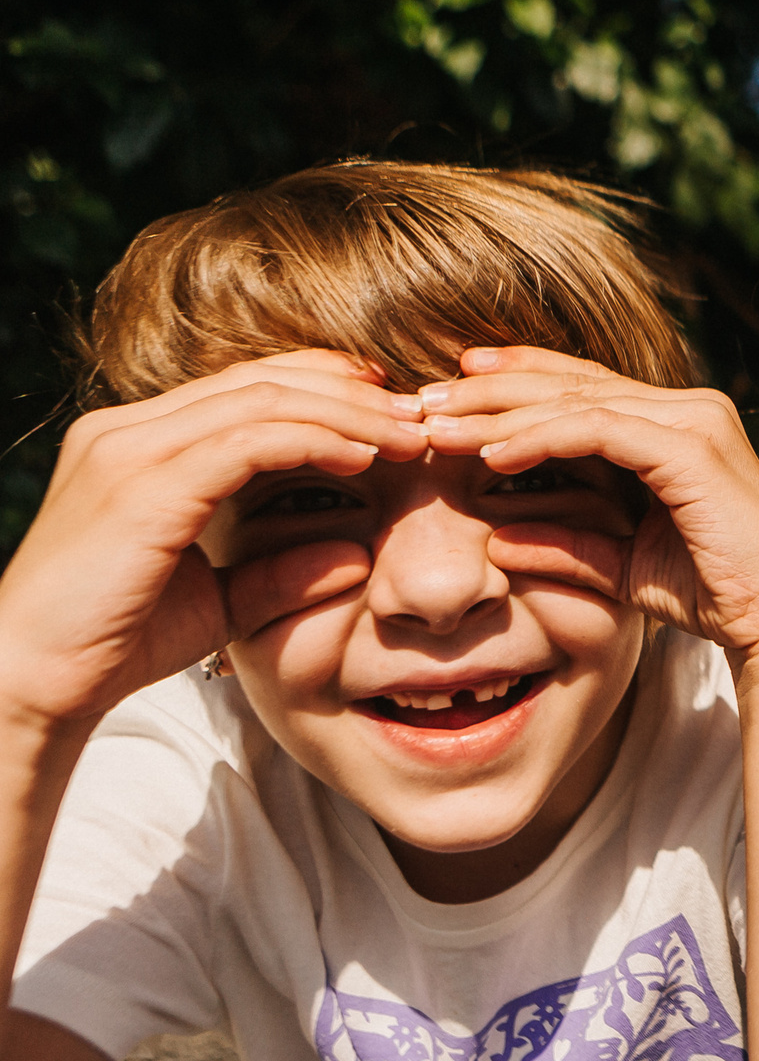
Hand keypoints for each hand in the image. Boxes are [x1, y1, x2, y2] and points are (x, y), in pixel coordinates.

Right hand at [0, 352, 426, 730]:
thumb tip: (358, 555)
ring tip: (410, 435)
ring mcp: (128, 450)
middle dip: (350, 390)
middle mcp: (126, 431)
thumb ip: (281, 574)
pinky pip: (248, 441)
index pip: (245, 386)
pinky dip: (315, 442)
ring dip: (349, 414)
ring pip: (263, 400)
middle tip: (418, 413)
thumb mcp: (218, 601)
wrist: (32, 681)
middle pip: (261, 379)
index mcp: (137, 442)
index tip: (392, 411)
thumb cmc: (115, 642)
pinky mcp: (143, 486)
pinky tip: (363, 459)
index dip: (325, 388)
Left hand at [420, 349, 758, 658]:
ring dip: (501, 412)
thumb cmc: (711, 593)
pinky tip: (492, 454)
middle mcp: (691, 408)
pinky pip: (600, 430)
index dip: (516, 381)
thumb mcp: (622, 565)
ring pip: (580, 400)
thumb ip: (567, 545)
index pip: (584, 386)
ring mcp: (695, 422)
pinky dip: (541, 438)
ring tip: (439, 426)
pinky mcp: (692, 448)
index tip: (450, 389)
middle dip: (492, 387)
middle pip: (575, 381)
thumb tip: (495, 540)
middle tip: (423, 397)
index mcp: (678, 425)